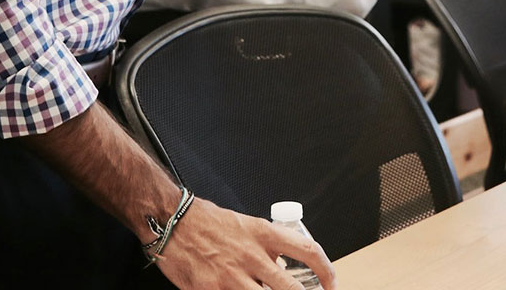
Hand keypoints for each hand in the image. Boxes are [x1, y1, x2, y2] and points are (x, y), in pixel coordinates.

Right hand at [155, 197, 335, 289]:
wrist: (173, 222)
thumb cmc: (208, 222)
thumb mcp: (245, 227)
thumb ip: (265, 248)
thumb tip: (281, 270)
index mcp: (263, 233)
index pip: (307, 250)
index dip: (326, 269)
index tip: (332, 283)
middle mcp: (253, 256)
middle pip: (292, 289)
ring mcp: (233, 277)